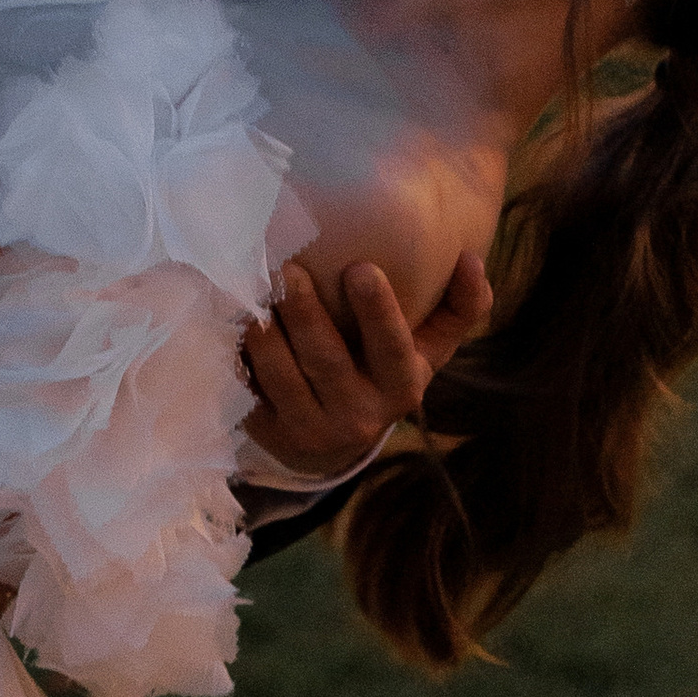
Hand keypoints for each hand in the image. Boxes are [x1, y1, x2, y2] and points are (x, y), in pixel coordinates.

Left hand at [240, 251, 493, 478]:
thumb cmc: (387, 368)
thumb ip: (460, 306)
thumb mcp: (430, 346)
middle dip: (306, 315)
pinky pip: (247, 393)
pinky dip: (235, 358)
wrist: (341, 436)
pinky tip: (224, 322)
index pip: (393, 350)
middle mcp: (358, 415)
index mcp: (402, 387)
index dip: (378, 313)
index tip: (361, 268)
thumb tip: (473, 260)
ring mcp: (310, 427)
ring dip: (264, 335)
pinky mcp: (269, 431)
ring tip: (249, 292)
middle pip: (326, 362)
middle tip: (286, 269)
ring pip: (281, 378)